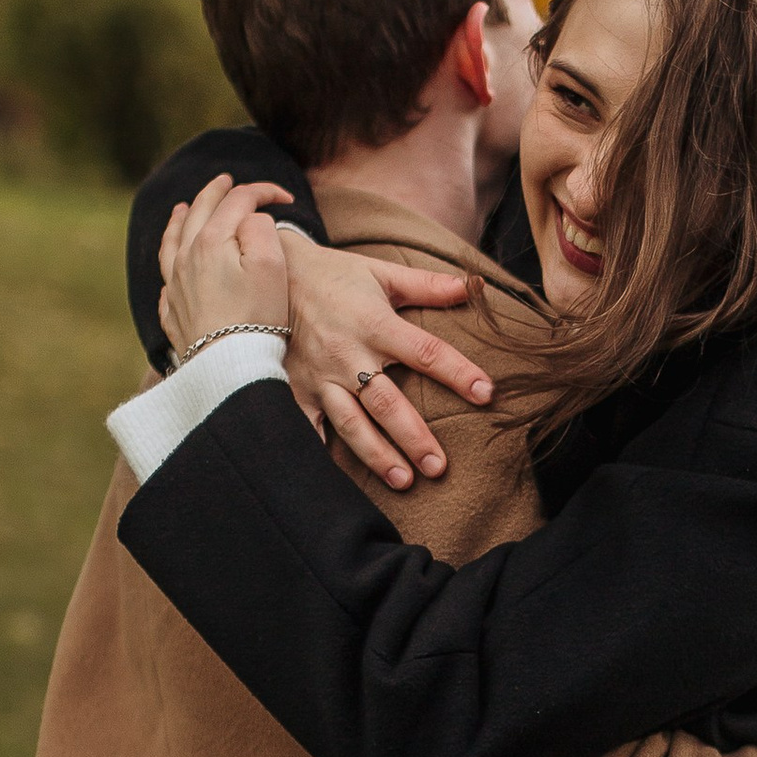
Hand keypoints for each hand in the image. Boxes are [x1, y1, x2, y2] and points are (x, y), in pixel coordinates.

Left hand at [157, 173, 292, 362]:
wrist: (229, 366)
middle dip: (217, 192)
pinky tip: (174, 263)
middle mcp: (186, 257)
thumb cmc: (256, 317)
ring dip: (181, 218)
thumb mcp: (271, 266)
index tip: (286, 198)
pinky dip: (170, 260)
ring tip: (183, 207)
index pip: (238, 201)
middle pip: (199, 211)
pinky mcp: (174, 312)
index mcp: (212, 240)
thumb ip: (260, 229)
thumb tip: (249, 218)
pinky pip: (166, 278)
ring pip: (172, 241)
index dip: (263, 192)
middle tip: (228, 181)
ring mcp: (175, 285)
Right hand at [280, 238, 497, 490]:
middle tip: (439, 467)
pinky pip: (308, 427)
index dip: (457, 372)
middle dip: (414, 437)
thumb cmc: (333, 276)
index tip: (485, 393)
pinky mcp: (296, 390)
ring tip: (403, 481)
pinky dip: (320, 454)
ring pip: (351, 424)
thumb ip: (426, 284)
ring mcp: (320, 377)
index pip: (425, 352)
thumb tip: (471, 288)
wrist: (270, 276)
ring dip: (377, 455)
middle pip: (386, 403)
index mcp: (374, 324)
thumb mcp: (380, 272)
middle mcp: (347, 355)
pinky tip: (337, 484)